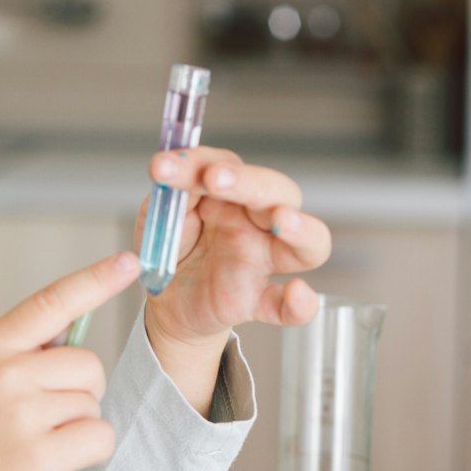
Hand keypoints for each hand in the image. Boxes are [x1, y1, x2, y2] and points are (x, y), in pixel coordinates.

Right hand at [0, 251, 140, 470]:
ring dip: (77, 425)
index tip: (129, 261)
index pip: (51, 302)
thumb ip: (16, 356)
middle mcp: (5, 375)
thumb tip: (73, 335)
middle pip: (88, 364)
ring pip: (93, 403)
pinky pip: (99, 437)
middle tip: (40, 419)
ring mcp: (23, 415)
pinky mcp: (42, 456)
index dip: (94, 280)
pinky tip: (52, 462)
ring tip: (32, 443)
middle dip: (80, 391)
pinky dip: (88, 452)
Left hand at [137, 145, 332, 350]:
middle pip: (280, 193)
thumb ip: (171, 199)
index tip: (164, 167)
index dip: (201, 162)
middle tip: (213, 178)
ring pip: (310, 242)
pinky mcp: (258, 302)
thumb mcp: (160, 218)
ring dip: (301, 228)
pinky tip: (297, 293)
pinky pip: (288, 308)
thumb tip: (177, 180)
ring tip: (282, 220)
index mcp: (232, 196)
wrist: (167, 301)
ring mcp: (263, 263)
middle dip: (250, 182)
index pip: (230, 167)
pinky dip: (300, 304)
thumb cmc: (172, 250)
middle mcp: (256, 224)